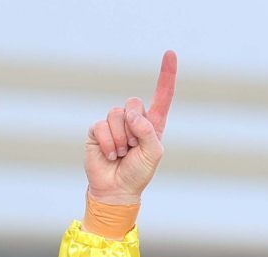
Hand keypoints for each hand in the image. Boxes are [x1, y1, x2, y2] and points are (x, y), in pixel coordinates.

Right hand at [85, 51, 176, 204]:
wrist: (116, 191)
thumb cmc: (138, 173)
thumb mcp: (153, 153)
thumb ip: (148, 131)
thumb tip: (131, 115)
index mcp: (153, 124)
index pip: (162, 95)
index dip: (166, 75)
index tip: (170, 53)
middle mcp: (134, 120)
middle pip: (133, 102)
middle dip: (134, 126)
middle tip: (132, 147)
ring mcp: (114, 124)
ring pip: (117, 114)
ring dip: (120, 138)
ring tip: (121, 153)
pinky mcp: (97, 130)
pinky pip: (102, 125)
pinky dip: (107, 143)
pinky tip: (109, 155)